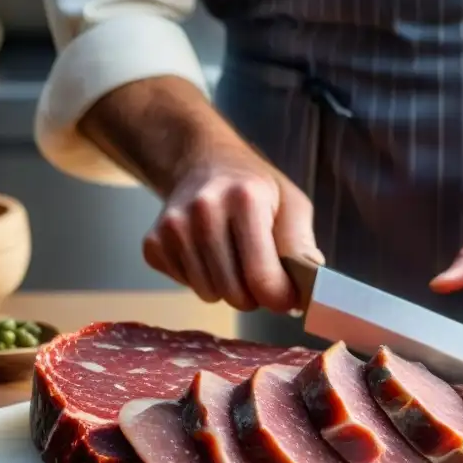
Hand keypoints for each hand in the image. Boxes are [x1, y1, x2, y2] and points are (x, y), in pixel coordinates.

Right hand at [143, 136, 323, 312]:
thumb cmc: (256, 189)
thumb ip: (301, 246)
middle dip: (255, 295)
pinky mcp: (153, 243)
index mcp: (245, 199)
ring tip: (234, 260)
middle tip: (260, 273)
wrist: (203, 163)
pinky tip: (207, 255)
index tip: (288, 297)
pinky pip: (185, 286)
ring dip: (228, 289)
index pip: (262, 277)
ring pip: (209, 294)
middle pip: (235, 294)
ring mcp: (173, 227)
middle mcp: (204, 211)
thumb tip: (310, 290)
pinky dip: (201, 280)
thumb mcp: (292, 205)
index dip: (280, 298)